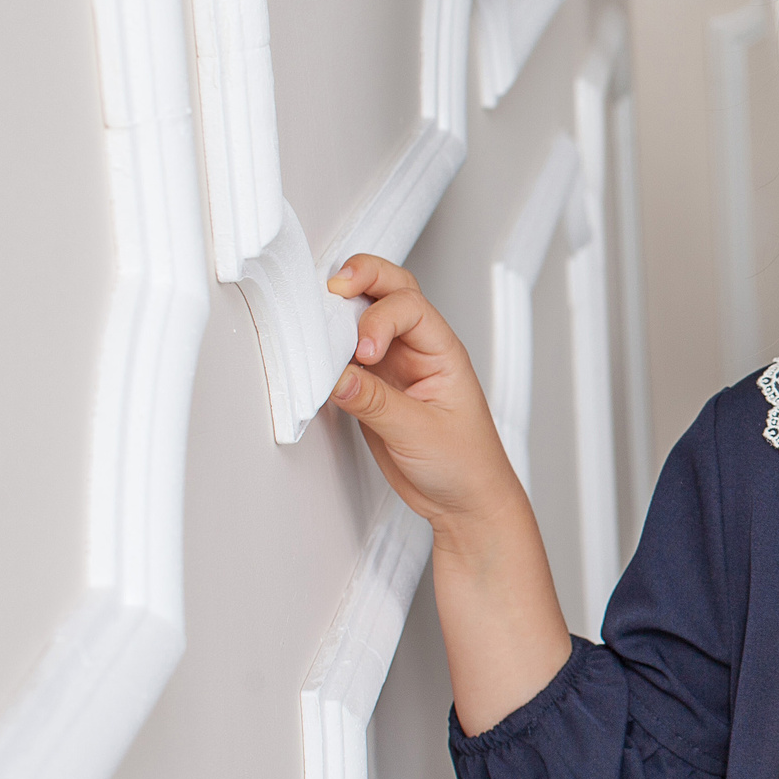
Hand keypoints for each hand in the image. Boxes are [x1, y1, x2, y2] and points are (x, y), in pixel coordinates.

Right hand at [325, 255, 525, 535]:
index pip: (410, 307)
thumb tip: (336, 376)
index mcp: (443, 352)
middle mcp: (418, 351)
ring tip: (315, 318)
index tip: (362, 352)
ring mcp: (393, 367)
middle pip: (391, 291)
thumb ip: (375, 403)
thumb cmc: (465, 465)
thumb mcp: (420, 434)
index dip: (380, 319)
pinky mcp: (372, 388)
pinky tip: (313, 358)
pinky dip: (326, 351)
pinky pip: (343, 357)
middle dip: (362, 277)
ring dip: (339, 311)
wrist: (464, 501)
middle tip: (333, 287)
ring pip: (363, 318)